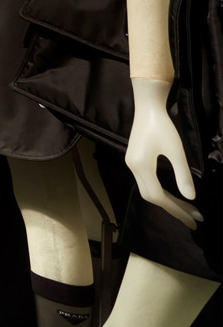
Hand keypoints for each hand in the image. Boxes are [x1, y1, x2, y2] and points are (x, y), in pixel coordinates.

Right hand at [127, 78, 201, 227]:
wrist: (147, 107)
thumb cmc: (163, 127)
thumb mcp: (176, 151)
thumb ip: (183, 174)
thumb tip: (191, 198)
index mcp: (141, 167)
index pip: (158, 196)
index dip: (176, 209)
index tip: (195, 219)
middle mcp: (133, 168)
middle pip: (151, 197)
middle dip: (173, 209)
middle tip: (194, 218)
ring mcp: (132, 164)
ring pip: (148, 190)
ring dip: (168, 201)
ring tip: (187, 209)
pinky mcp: (135, 160)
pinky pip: (147, 183)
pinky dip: (162, 192)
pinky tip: (173, 194)